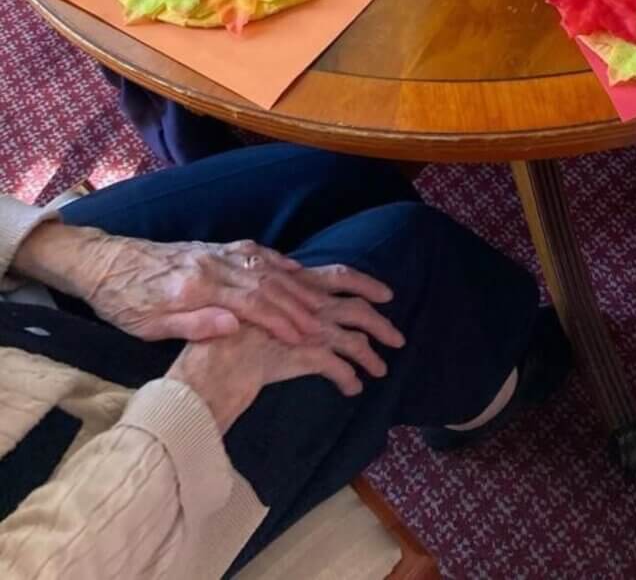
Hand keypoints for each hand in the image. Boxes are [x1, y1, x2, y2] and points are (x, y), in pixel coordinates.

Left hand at [15, 219, 393, 344]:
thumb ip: (193, 324)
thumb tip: (235, 326)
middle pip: (268, 284)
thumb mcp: (147, 327)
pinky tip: (298, 273)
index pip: (252, 305)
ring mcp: (217, 253)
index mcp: (197, 288)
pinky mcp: (216, 249)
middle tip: (331, 323)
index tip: (309, 337)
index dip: (283, 321)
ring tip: (326, 303)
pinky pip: (258, 254)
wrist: (104, 262)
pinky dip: (281, 264)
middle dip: (302, 305)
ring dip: (298, 286)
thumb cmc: (122, 302)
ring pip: (268, 267)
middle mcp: (213, 265)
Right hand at [167, 285, 405, 432]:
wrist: (207, 367)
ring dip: (371, 355)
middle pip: (357, 308)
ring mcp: (307, 331)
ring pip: (355, 339)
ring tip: (381, 371)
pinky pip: (339, 367)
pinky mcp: (305, 357)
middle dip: (381, 323)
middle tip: (398, 338)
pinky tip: (352, 389)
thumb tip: (297, 311)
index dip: (366, 282)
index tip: (387, 293)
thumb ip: (276, 307)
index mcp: (295, 289)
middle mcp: (306, 306)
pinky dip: (349, 378)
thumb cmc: (221, 343)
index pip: (340, 276)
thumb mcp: (251, 314)